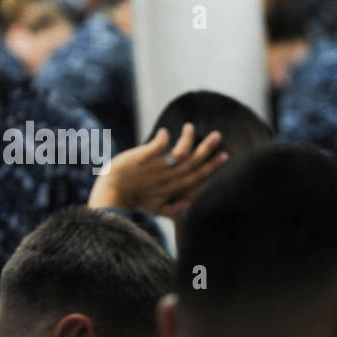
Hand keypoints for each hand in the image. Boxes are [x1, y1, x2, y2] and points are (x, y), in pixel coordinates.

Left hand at [88, 124, 228, 215]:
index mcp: (175, 188)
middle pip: (194, 161)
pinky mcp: (145, 158)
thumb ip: (173, 209)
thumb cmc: (134, 201)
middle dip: (208, 148)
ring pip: (181, 151)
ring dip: (189, 138)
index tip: (224, 155)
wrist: (112, 194)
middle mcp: (170, 178)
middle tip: (218, 135)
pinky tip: (165, 131)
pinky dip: (164, 136)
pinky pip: (160, 144)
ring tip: (190, 127)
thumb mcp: (156, 209)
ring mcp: (158, 167)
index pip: (199, 175)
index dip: (213, 165)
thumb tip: (188, 205)